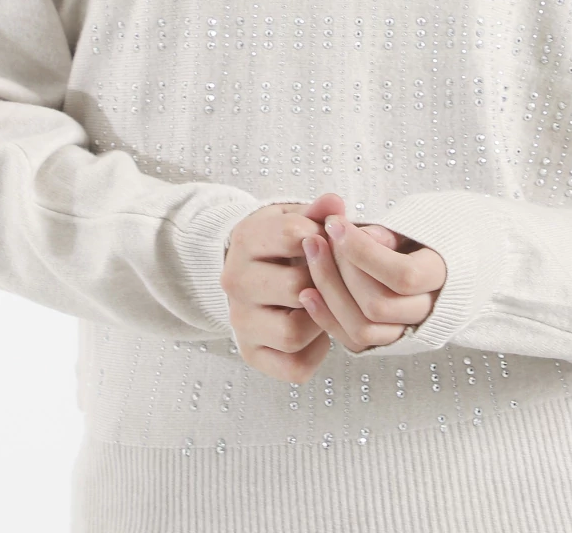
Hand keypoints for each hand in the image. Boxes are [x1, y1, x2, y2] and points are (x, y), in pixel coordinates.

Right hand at [220, 192, 348, 382]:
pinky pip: (294, 366)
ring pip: (293, 332)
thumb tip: (336, 204)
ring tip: (325, 304)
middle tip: (335, 277)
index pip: (293, 235)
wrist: (250, 270)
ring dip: (320, 320)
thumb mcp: (294, 217)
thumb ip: (317, 211)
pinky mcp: (251, 353)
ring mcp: (240, 321)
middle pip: (296, 288)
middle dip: (325, 282)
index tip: (330, 240)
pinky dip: (315, 353)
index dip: (324, 237)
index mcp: (245, 240)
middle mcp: (235, 282)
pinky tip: (319, 332)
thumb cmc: (281, 242)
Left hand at [298, 211, 446, 354]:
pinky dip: (327, 319)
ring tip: (310, 257)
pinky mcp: (384, 343)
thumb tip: (362, 234)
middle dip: (339, 269)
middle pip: (378, 305)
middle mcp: (427, 311)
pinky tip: (308, 293)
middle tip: (317, 238)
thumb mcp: (413, 226)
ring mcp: (405, 332)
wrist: (437, 265)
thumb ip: (390, 233)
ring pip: (362, 328)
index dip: (363, 252)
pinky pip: (352, 342)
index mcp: (441, 276)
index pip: (403, 275)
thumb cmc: (421, 238)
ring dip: (329, 293)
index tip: (335, 224)